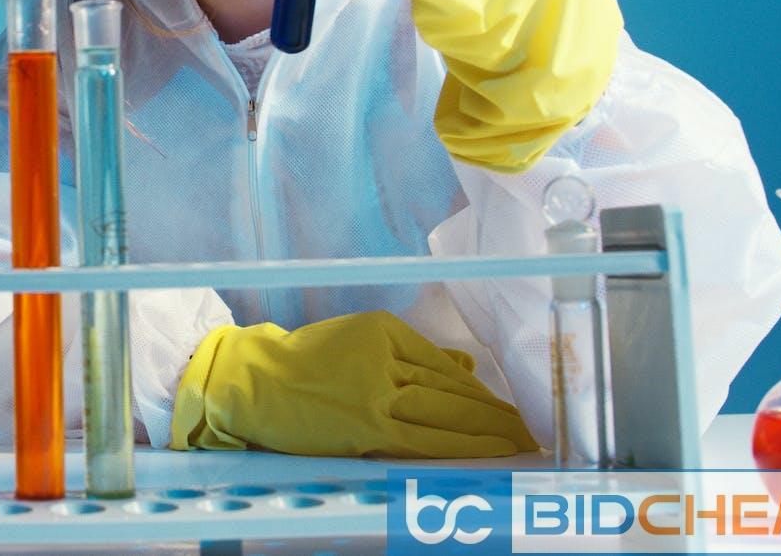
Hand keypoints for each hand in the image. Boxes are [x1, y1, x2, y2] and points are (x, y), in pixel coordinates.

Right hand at [170, 311, 536, 458]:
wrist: (251, 384)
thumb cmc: (300, 365)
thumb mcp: (357, 343)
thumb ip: (412, 354)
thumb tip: (465, 364)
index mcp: (384, 329)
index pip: (444, 364)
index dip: (480, 389)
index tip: (505, 406)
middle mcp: (385, 355)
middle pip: (453, 387)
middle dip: (495, 412)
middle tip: (529, 429)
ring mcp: (377, 390)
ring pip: (446, 411)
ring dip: (488, 430)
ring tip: (518, 443)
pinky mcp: (368, 425)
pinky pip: (426, 438)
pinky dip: (463, 445)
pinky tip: (488, 451)